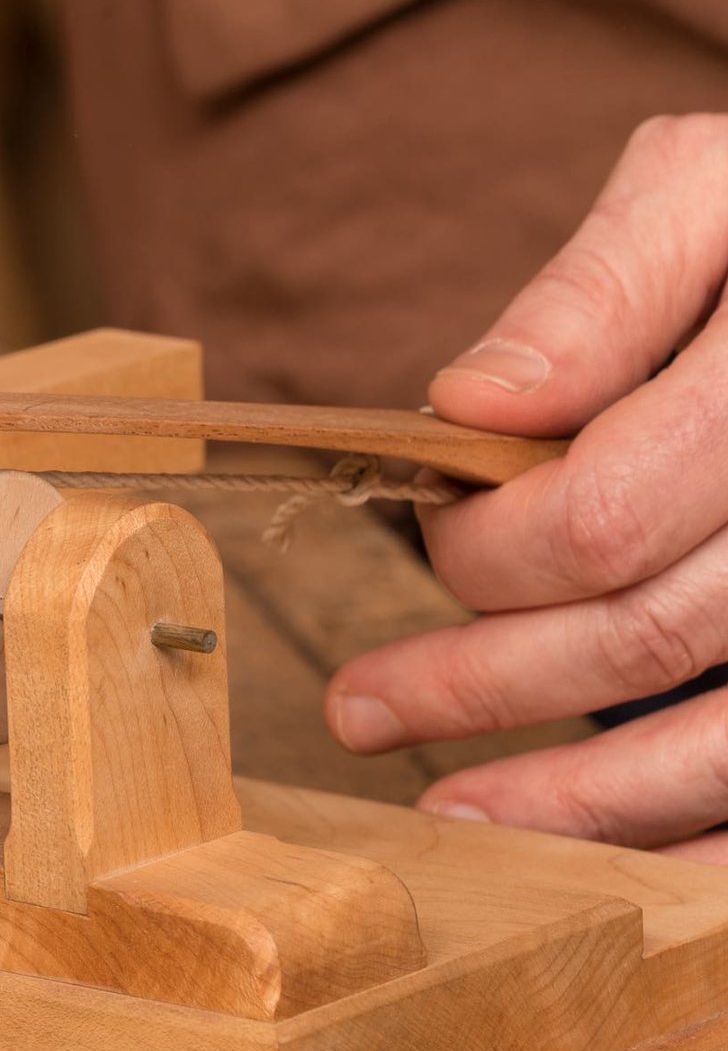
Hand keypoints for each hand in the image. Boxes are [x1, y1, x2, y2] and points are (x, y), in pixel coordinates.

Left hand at [325, 115, 727, 861]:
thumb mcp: (716, 190)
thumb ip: (601, 291)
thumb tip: (470, 407)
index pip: (607, 510)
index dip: (490, 541)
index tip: (428, 531)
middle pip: (646, 633)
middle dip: (481, 678)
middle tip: (358, 706)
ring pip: (723, 741)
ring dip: (571, 801)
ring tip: (445, 819)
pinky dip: (691, 839)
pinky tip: (594, 860)